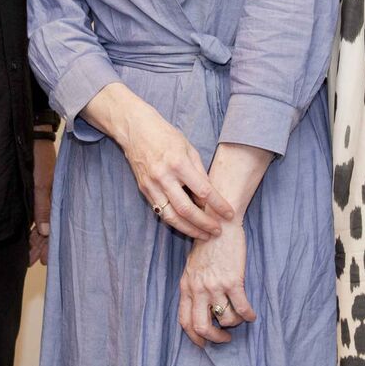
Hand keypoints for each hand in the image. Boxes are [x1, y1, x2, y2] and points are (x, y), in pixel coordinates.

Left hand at [29, 137, 55, 265]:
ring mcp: (42, 196)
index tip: (45, 261)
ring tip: (29, 256)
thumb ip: (43, 206)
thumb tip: (47, 232)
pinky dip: (32, 227)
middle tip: (32, 263)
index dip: (49, 246)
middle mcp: (50, 200)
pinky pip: (35, 214)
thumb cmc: (38, 157)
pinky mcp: (35, 191)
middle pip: (47, 229)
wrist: (31, 135)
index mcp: (55, 199)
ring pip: (40, 224)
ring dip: (35, 240)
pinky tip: (28, 237)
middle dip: (40, 247)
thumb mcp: (41, 182)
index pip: (53, 229)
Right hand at [120, 106, 232, 240]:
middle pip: (186, 209)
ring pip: (171, 216)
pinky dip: (175, 222)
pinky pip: (161, 212)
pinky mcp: (144, 190)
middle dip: (204, 223)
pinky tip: (187, 226)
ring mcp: (152, 185)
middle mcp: (164, 177)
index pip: (203, 191)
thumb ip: (199, 172)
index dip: (218, 205)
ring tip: (204, 235)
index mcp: (179, 163)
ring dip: (189, 229)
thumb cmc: (165, 136)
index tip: (229, 214)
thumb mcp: (188, 148)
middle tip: (217, 231)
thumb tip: (209, 195)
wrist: (135, 130)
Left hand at [179, 224, 254, 347]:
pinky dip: (249, 315)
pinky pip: (242, 308)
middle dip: (215, 339)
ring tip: (240, 318)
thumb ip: (193, 287)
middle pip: (201, 327)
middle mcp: (198, 289)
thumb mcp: (192, 267)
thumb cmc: (207, 244)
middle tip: (226, 338)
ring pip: (225, 319)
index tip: (204, 344)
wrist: (218, 222)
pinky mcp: (233, 280)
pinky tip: (252, 314)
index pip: (185, 321)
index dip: (195, 338)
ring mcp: (215, 286)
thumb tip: (200, 307)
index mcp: (186, 287)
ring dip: (235, 323)